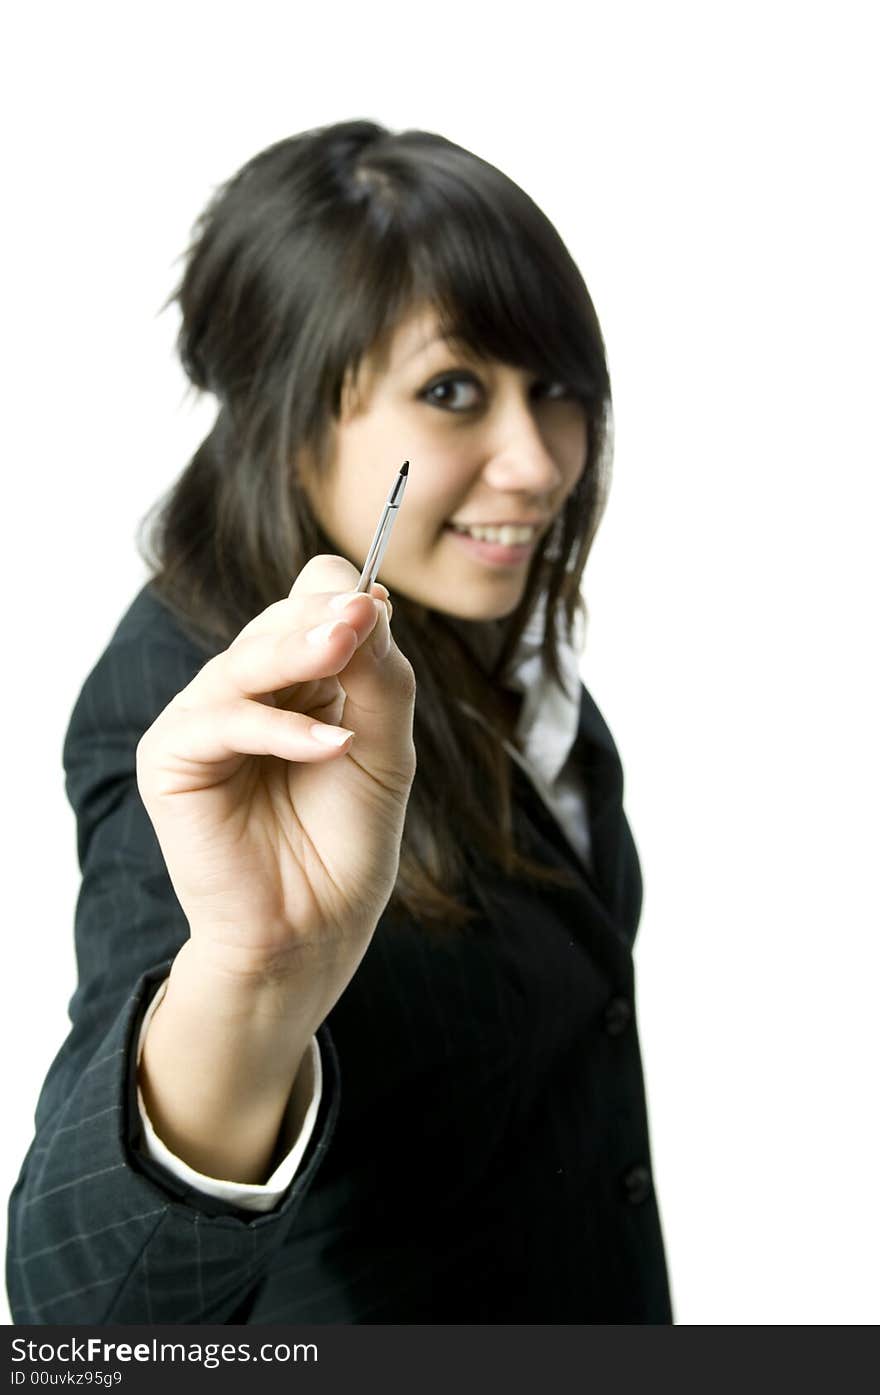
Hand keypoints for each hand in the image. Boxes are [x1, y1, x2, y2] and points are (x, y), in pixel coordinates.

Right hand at [136, 555, 416, 1020]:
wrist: (314, 928)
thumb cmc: (347, 841)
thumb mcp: (385, 748)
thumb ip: (380, 678)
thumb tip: (372, 599)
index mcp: (296, 677)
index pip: (307, 604)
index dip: (339, 599)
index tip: (378, 606)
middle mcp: (245, 688)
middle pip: (276, 621)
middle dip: (324, 620)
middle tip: (365, 617)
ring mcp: (203, 719)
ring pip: (244, 661)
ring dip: (299, 651)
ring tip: (346, 649)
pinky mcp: (169, 758)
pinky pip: (219, 721)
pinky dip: (277, 730)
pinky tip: (330, 744)